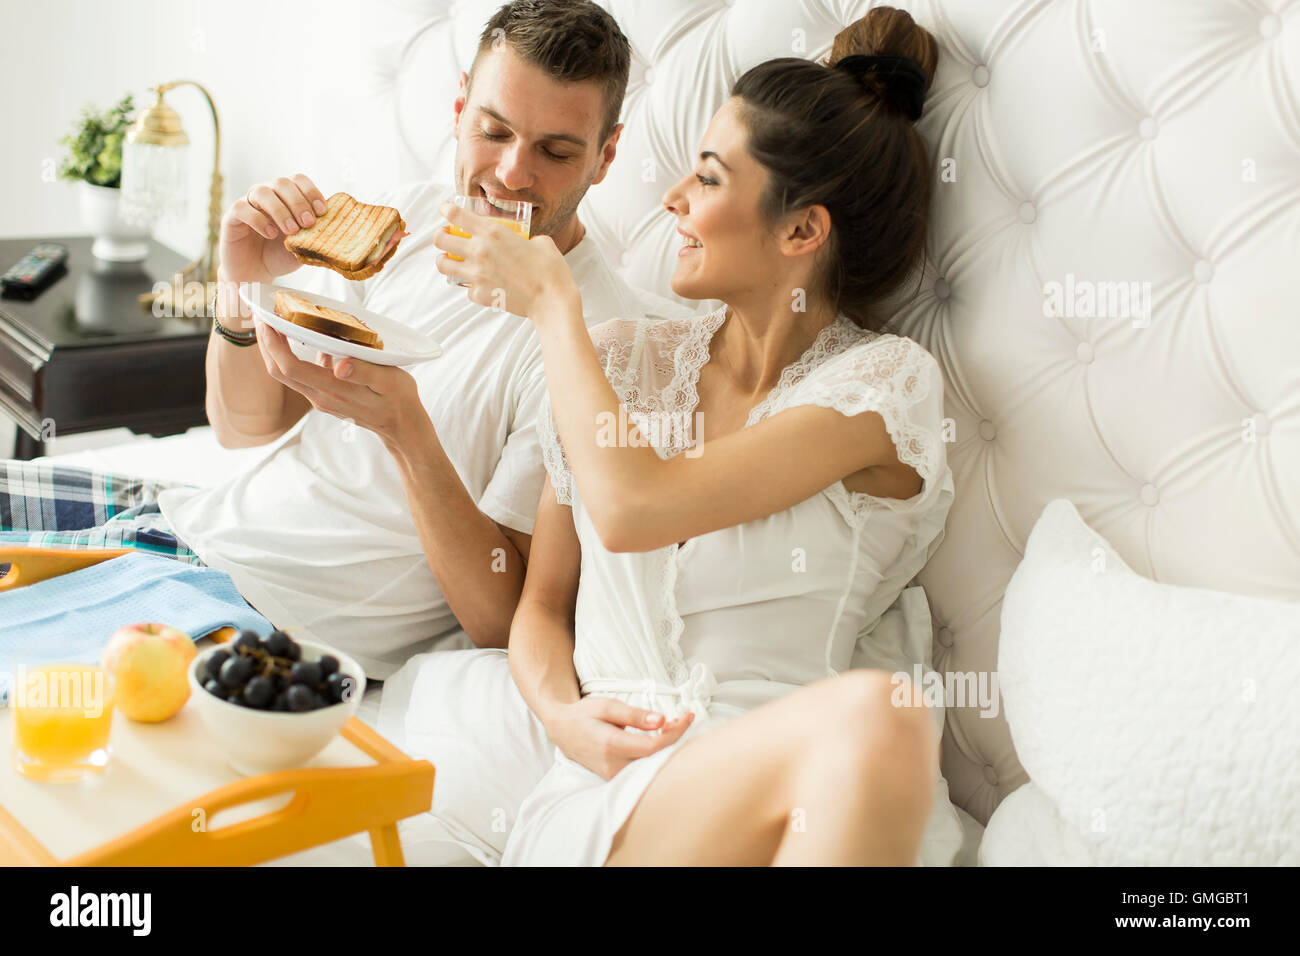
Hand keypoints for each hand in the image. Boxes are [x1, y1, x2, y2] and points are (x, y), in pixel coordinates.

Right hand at [220, 174, 327, 285]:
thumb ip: (314, 236)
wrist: (255, 274)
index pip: (299, 181)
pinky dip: (258, 220)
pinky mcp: (232, 216)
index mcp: (286, 197)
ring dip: (280, 210)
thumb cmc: (280, 256)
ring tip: (291, 231)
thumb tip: (334, 230)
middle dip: (298, 202)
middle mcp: (267, 195)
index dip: (311, 192)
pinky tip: (270, 234)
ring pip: (262, 192)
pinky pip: (242, 209)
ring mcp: (248, 203)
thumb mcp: (302, 247)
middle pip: (282, 183)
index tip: (322, 211)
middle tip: (308, 223)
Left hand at [252, 317, 424, 447]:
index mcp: (332, 389)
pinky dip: (292, 355)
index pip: (290, 366)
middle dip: (266, 343)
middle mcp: (320, 396)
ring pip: (287, 374)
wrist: (401, 427)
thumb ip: (365, 372)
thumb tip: (339, 365)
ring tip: (275, 323)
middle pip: (279, 370)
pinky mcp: (325, 396)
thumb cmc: (398, 400)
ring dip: (276, 349)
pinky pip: (300, 375)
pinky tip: (302, 337)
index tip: (266, 321)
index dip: (273, 344)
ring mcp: (321, 398)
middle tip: (261, 316)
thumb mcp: (389, 381)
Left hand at [432, 200, 578, 320]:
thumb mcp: (540, 242)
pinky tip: (480, 284)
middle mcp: (479, 251)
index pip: (455, 214)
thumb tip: (524, 243)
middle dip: (440, 236)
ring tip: (451, 260)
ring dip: (445, 261)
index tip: (446, 209)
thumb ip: (525, 239)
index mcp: (492, 232)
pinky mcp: (480, 295)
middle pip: (440, 240)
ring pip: (443, 265)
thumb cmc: (550, 270)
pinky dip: (471, 286)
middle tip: (447, 237)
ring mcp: (476, 275)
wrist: (552, 300)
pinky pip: (466, 288)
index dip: (446, 209)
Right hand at [544, 695, 694, 780]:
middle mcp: (613, 766)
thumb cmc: (585, 714)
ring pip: (651, 766)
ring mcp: (614, 776)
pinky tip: (660, 739)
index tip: (686, 717)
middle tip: (682, 719)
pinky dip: (656, 755)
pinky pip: (642, 769)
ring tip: (673, 726)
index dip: (674, 733)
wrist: (562, 730)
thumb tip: (661, 720)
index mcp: (611, 745)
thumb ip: (635, 715)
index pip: (653, 746)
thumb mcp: (608, 706)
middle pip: (656, 759)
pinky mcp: (615, 779)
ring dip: (667, 747)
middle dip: (675, 739)